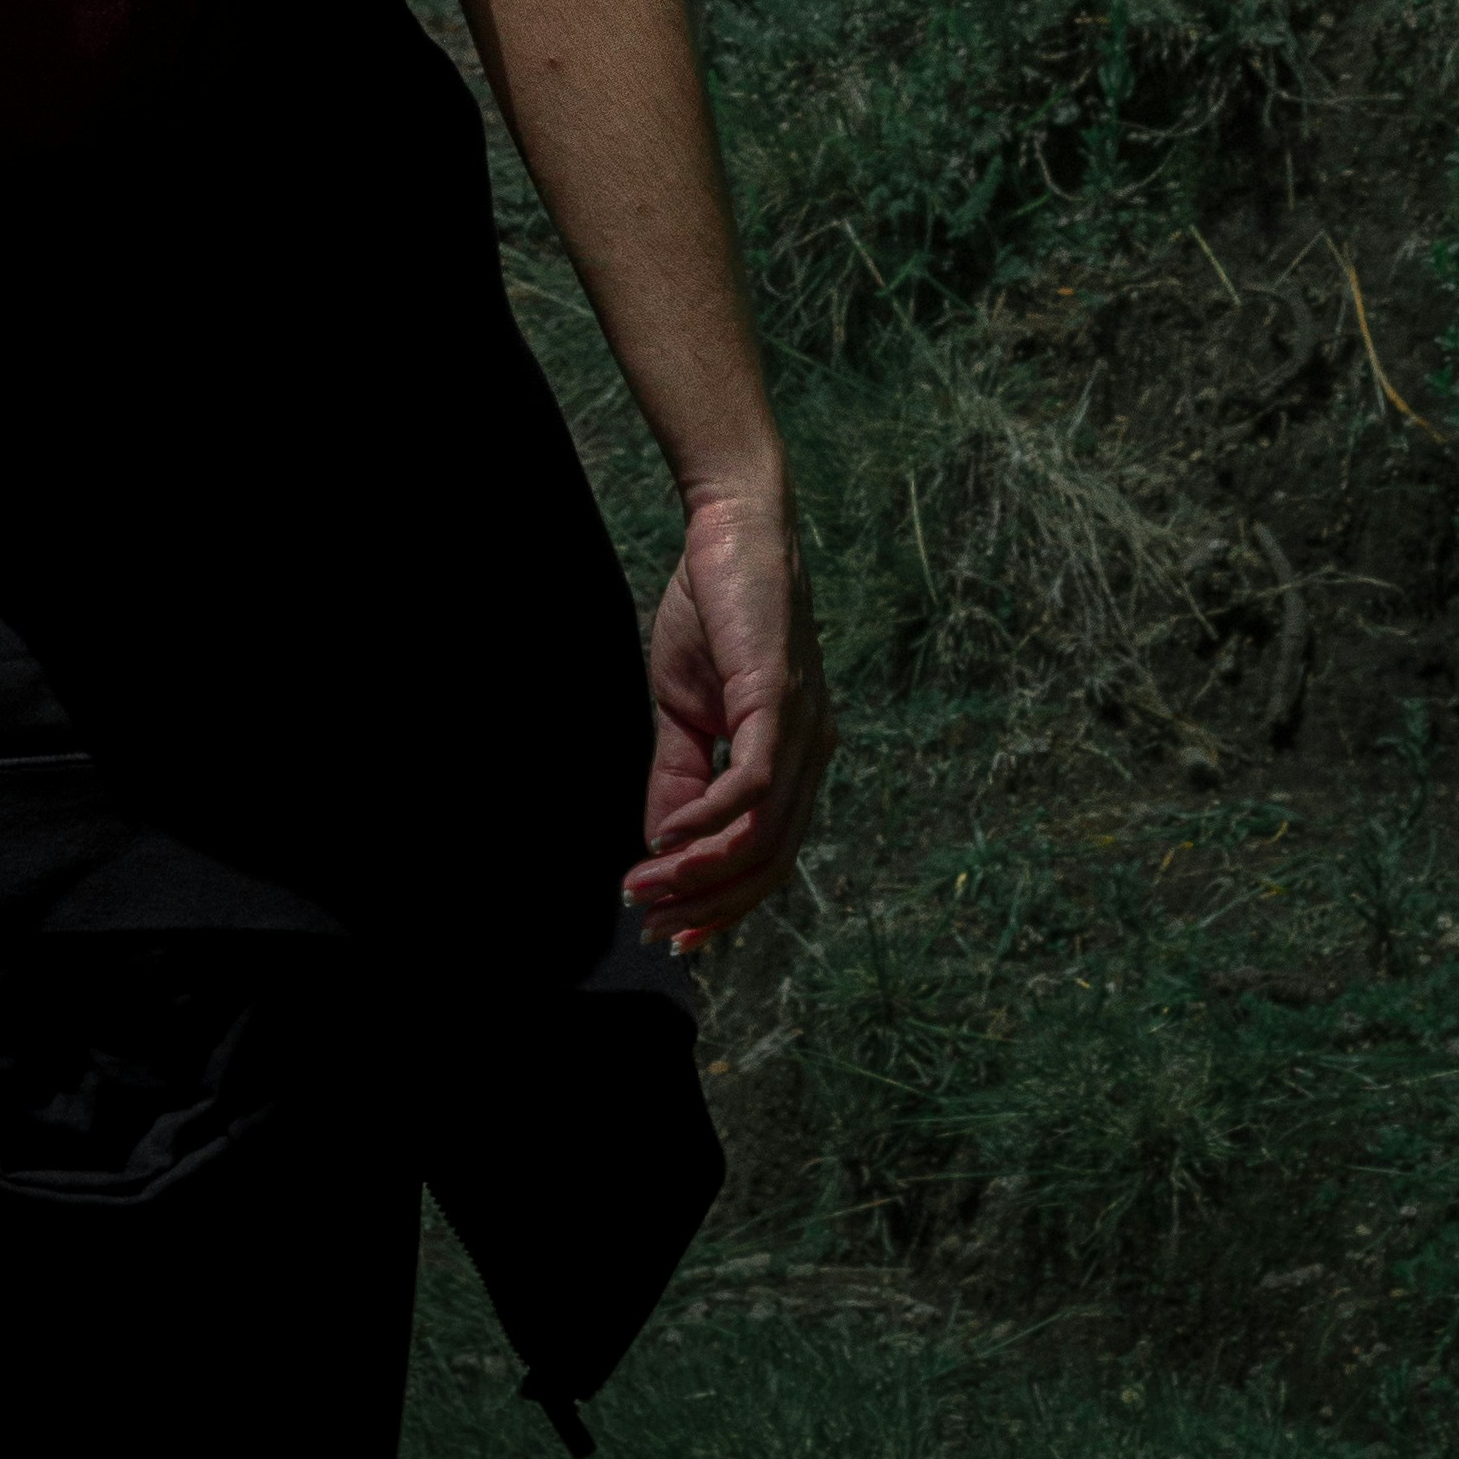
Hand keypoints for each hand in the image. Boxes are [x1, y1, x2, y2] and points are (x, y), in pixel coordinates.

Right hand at [629, 483, 834, 954]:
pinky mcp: (780, 702)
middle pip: (771, 863)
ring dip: (700, 873)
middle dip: (710, 906)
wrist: (732, 526)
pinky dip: (707, 821)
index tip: (672, 933)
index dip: (723, 904)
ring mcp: (803, 730)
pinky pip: (751, 787)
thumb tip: (660, 848)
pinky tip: (665, 835)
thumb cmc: (713, 611)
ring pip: (763, 837)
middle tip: (654, 930)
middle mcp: (813, 754)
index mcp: (797, 759)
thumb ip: (678, 776)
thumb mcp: (685, 708)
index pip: (769, 856)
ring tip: (645, 887)